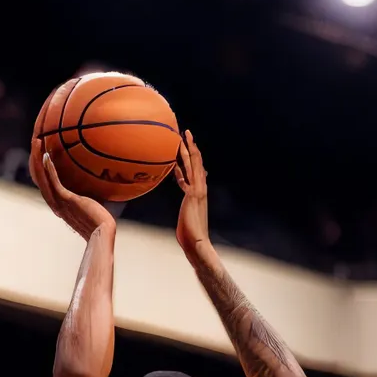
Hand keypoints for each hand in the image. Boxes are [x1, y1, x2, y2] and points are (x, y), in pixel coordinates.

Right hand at [29, 140, 114, 241]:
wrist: (103, 233)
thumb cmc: (102, 222)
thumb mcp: (92, 203)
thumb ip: (89, 193)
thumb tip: (99, 178)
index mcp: (59, 205)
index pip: (45, 185)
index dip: (41, 169)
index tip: (40, 154)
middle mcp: (56, 204)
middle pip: (39, 179)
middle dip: (35, 159)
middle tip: (35, 141)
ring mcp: (60, 203)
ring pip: (42, 178)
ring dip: (37, 159)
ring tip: (36, 142)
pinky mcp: (67, 200)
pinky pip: (54, 182)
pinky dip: (49, 169)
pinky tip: (47, 155)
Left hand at [174, 130, 210, 262]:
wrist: (198, 243)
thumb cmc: (191, 235)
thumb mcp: (188, 216)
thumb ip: (187, 208)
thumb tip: (186, 209)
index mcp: (199, 192)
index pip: (197, 169)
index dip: (192, 156)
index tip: (187, 145)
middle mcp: (200, 189)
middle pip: (197, 162)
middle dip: (191, 147)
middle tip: (186, 133)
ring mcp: (198, 192)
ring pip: (194, 166)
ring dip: (188, 150)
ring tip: (183, 137)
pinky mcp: (192, 196)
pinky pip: (187, 178)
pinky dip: (181, 168)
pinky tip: (175, 160)